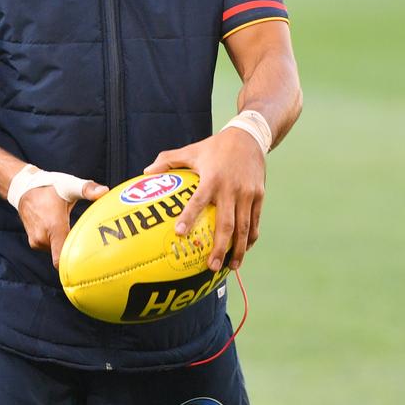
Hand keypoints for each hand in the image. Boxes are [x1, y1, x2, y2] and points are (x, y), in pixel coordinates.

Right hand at [18, 180, 107, 268]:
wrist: (24, 188)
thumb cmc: (49, 187)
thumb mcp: (69, 185)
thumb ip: (87, 189)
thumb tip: (105, 191)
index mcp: (54, 227)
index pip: (61, 259)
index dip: (74, 265)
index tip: (87, 265)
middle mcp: (43, 238)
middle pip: (63, 256)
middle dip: (75, 251)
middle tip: (89, 244)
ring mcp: (37, 241)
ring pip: (56, 251)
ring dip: (65, 245)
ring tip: (74, 232)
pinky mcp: (34, 242)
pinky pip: (50, 248)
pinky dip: (57, 243)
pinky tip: (63, 231)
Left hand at [144, 130, 265, 271]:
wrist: (249, 137)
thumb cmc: (215, 146)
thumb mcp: (191, 150)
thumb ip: (167, 160)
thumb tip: (145, 172)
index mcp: (212, 178)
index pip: (198, 200)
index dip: (189, 217)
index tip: (179, 234)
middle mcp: (231, 188)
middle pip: (226, 224)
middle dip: (220, 247)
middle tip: (211, 266)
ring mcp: (247, 193)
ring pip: (243, 227)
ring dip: (238, 249)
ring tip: (230, 267)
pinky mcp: (259, 196)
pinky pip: (254, 221)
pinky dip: (250, 237)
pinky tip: (243, 250)